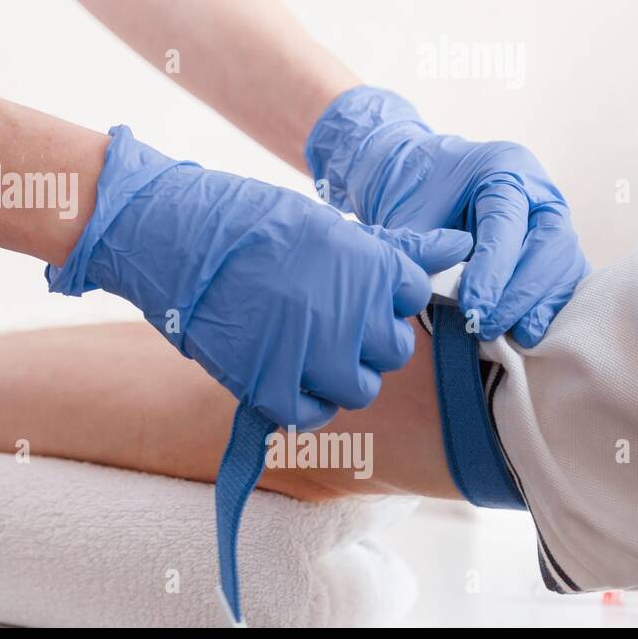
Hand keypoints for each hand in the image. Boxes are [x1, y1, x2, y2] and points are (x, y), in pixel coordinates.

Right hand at [47, 126, 472, 429]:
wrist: (177, 235)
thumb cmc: (252, 223)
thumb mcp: (328, 226)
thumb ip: (394, 248)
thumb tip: (459, 243)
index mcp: (373, 268)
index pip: (412, 298)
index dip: (382, 295)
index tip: (350, 286)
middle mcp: (353, 315)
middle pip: (391, 351)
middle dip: (364, 339)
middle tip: (324, 319)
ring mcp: (312, 355)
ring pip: (358, 389)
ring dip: (337, 374)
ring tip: (303, 349)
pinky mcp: (271, 385)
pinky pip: (309, 415)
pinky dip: (300, 402)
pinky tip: (281, 373)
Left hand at [305, 86, 587, 345]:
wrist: (421, 180)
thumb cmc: (416, 196)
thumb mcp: (412, 217)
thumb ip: (429, 251)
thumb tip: (446, 295)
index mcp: (502, 168)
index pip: (507, 222)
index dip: (493, 270)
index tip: (474, 307)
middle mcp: (538, 189)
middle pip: (550, 242)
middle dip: (519, 292)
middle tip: (486, 325)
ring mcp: (552, 215)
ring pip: (564, 261)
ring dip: (538, 303)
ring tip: (509, 335)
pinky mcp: (555, 244)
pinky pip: (565, 275)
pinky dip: (548, 305)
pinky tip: (526, 331)